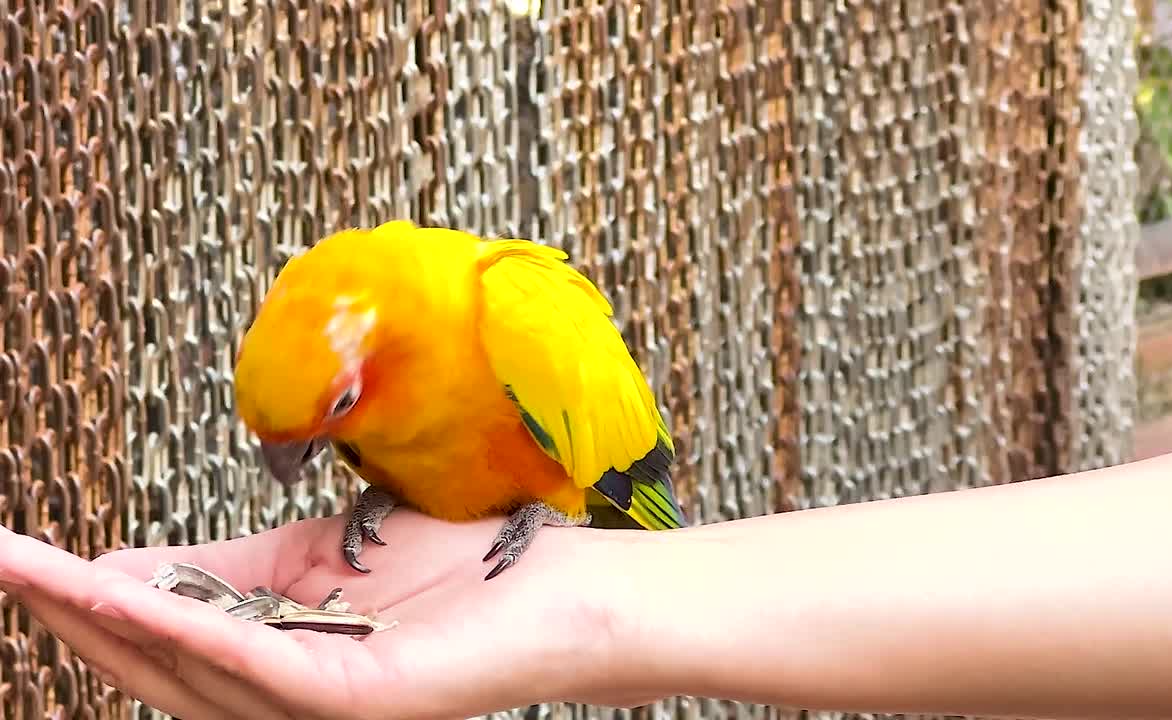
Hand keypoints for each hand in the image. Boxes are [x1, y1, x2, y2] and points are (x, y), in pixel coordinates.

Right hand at [0, 511, 642, 719]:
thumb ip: (223, 573)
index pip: (158, 643)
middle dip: (69, 612)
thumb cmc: (441, 574)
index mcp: (268, 673)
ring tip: (35, 573)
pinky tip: (123, 592)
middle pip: (154, 665)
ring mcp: (316, 709)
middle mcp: (279, 704)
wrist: (546, 590)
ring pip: (188, 669)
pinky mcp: (353, 701)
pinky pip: (251, 664)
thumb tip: (119, 569)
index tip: (16, 557)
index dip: (83, 603)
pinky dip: (182, 627)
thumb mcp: (311, 560)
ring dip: (103, 618)